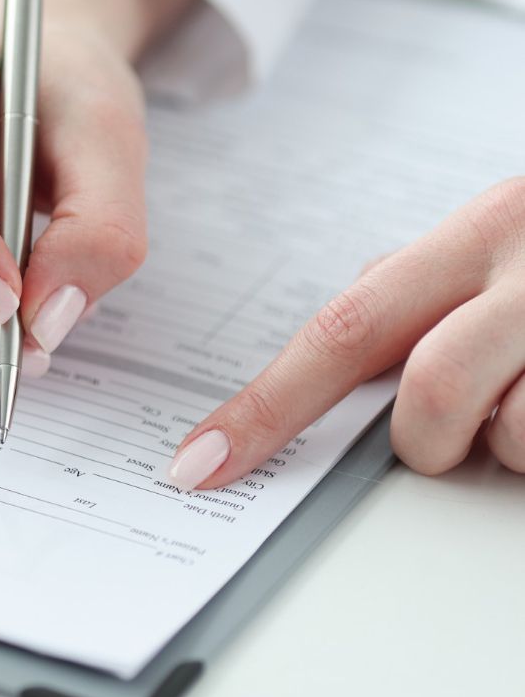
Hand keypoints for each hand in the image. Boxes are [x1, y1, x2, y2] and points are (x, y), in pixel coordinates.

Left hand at [169, 179, 524, 488]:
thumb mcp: (501, 242)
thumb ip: (418, 285)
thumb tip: (342, 343)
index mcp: (475, 235)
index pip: (341, 331)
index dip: (265, 408)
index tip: (203, 461)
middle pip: (429, 391)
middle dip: (422, 439)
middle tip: (441, 434)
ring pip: (503, 435)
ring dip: (498, 446)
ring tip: (521, 408)